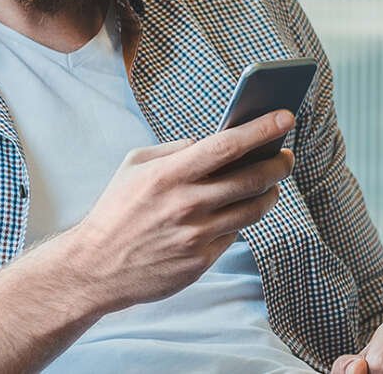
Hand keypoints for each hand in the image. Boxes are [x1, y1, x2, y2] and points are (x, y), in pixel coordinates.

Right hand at [65, 109, 295, 309]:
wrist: (96, 266)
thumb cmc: (116, 209)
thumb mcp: (134, 165)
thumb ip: (175, 149)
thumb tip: (214, 140)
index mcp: (169, 174)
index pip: (226, 146)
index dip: (261, 129)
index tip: (285, 116)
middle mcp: (186, 204)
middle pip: (251, 179)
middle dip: (278, 164)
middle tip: (286, 155)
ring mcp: (196, 235)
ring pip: (252, 210)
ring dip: (269, 193)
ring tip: (272, 183)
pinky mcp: (200, 261)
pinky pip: (234, 234)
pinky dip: (240, 219)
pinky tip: (237, 211)